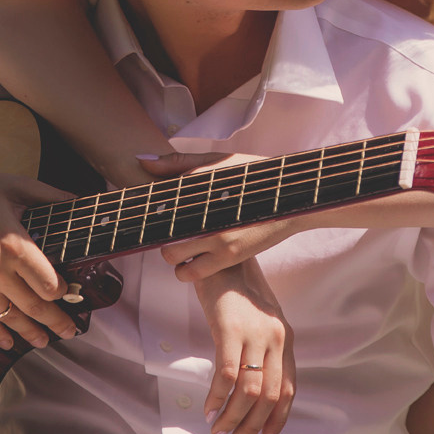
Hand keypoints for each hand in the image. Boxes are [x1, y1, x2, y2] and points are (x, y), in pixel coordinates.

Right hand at [0, 167, 76, 350]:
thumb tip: (76, 201)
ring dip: (29, 332)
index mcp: (13, 245)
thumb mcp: (13, 185)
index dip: (63, 292)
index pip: (47, 283)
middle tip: (70, 330)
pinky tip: (8, 343)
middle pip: (34, 307)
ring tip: (44, 340)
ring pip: (9, 318)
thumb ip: (48, 195)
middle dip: (56, 321)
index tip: (69, 294)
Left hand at [138, 149, 300, 280]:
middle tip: (171, 230)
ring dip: (173, 256)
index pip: (161, 204)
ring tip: (183, 244)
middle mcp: (207, 216)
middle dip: (161, 236)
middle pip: (162, 236)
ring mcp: (218, 239)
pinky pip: (195, 272)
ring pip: (173, 258)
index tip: (149, 213)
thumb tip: (142, 161)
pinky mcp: (230, 257)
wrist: (292, 196)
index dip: (150, 212)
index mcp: (201, 188)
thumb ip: (178, 163)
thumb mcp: (217, 161)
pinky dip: (189, 269)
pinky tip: (197, 256)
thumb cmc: (252, 174)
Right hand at [193, 260, 295, 433]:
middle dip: (251, 426)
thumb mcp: (261, 320)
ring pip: (249, 391)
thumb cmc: (239, 290)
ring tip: (217, 430)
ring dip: (232, 417)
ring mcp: (254, 333)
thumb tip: (255, 390)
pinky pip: (226, 374)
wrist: (222, 259)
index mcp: (285, 338)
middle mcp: (275, 338)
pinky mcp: (230, 329)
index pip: (289, 390)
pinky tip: (208, 407)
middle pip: (270, 397)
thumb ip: (264, 350)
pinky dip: (217, 397)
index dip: (277, 420)